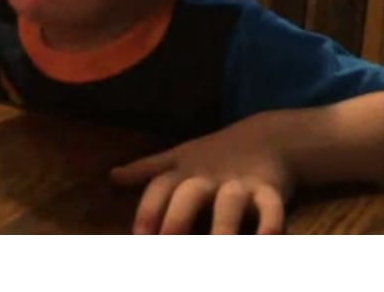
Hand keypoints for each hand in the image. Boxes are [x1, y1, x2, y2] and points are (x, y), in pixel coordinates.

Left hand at [110, 118, 292, 234]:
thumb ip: (147, 170)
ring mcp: (240, 184)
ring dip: (223, 225)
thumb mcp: (180, 158)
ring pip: (230, 202)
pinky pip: (272, 208)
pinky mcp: (270, 190)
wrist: (270, 136)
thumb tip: (112, 176)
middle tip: (168, 242)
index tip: (138, 236)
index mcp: (185, 172)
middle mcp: (209, 178)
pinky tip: (265, 241)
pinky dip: (270, 224)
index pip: (161, 187)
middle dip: (178, 218)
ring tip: (218, 246)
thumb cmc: (215, 155)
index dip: (148, 209)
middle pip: (190, 194)